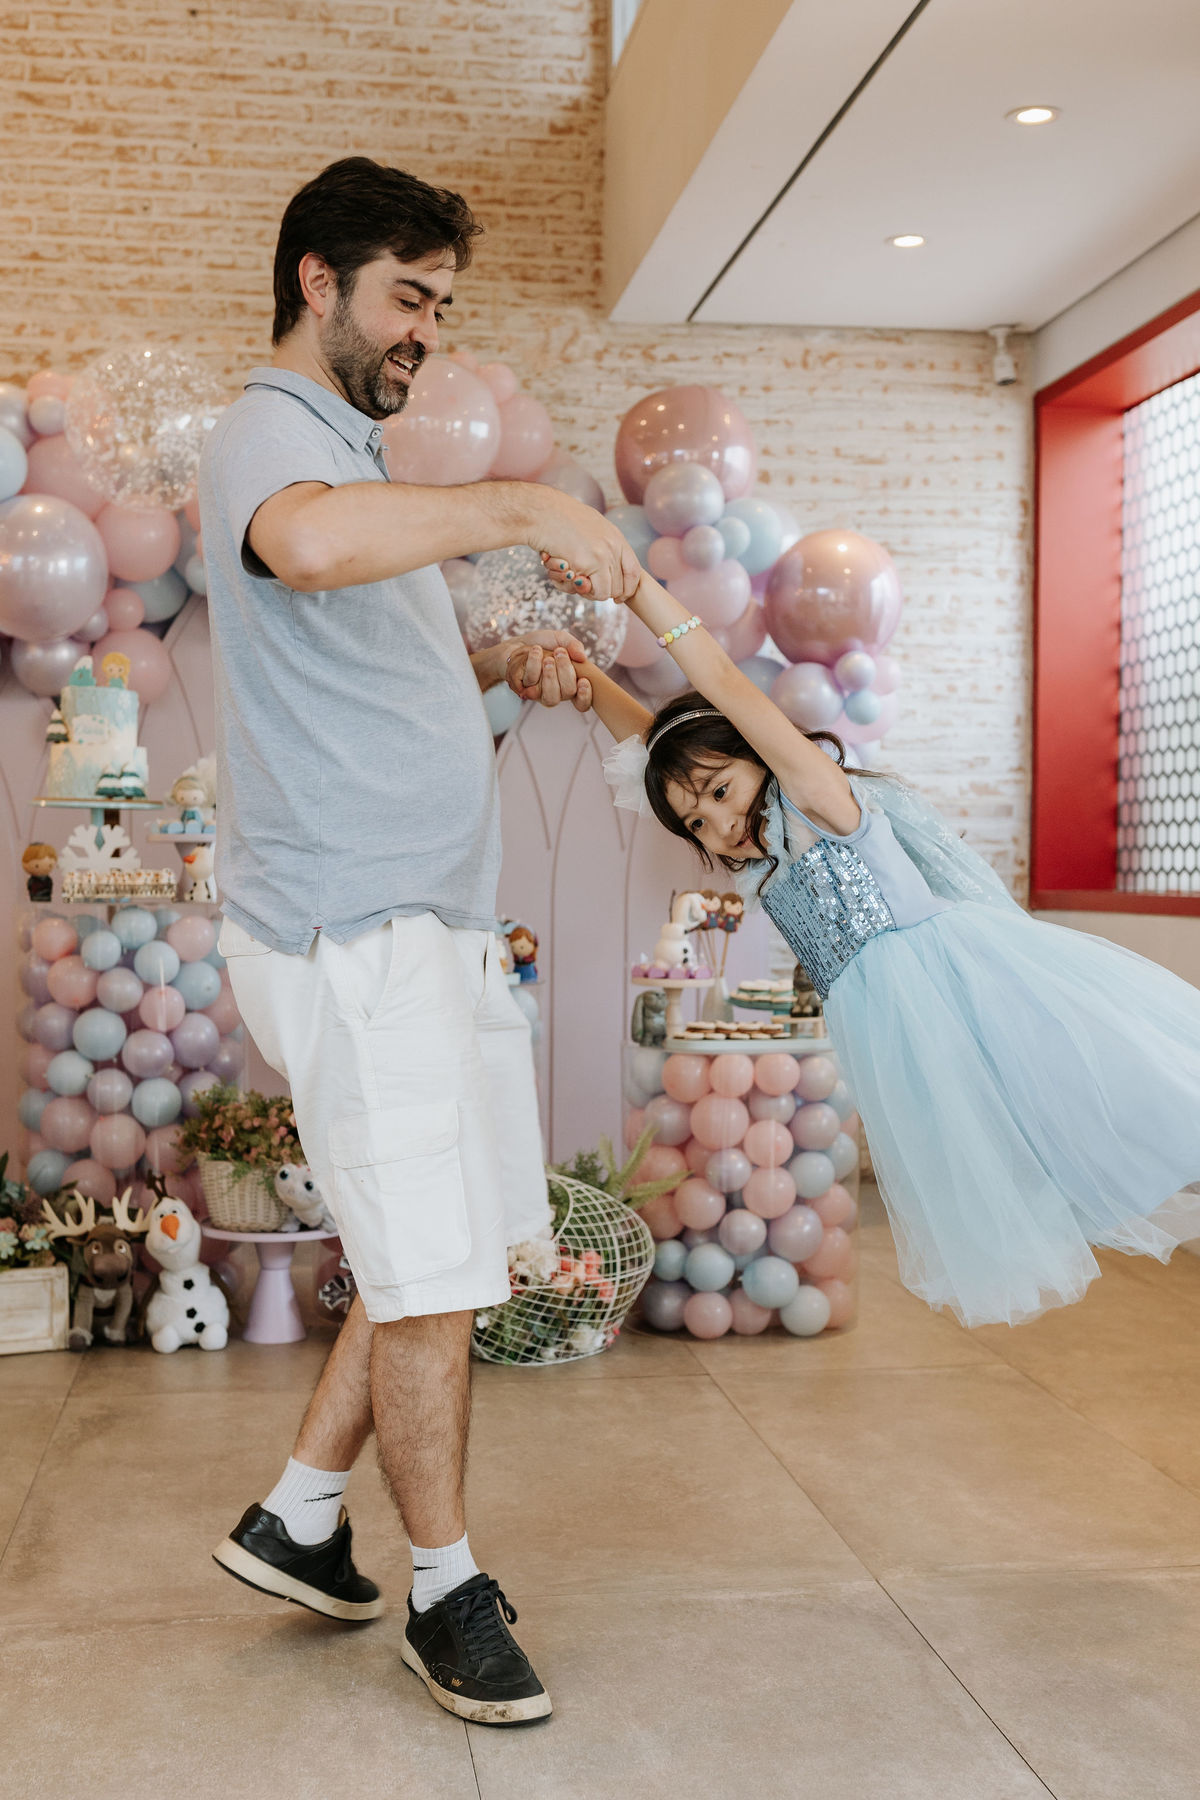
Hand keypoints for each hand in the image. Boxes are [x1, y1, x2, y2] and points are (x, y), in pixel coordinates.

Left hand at [502, 631, 593, 711]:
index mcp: (570, 684)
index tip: (584, 681)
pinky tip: (534, 651)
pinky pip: (531, 683)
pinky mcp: (523, 690)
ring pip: (550, 697)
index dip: (585, 696)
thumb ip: (573, 645)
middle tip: (560, 653)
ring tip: (547, 657)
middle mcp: (556, 693)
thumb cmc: (542, 644)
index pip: (582, 702)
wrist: (517, 643)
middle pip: (567, 693)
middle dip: (565, 673)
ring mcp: (540, 694)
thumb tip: (582, 657)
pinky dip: (533, 664)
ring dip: (550, 674)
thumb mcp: (560, 639)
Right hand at [523, 488, 641, 600]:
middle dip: (601, 591)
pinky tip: (564, 574)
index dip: (627, 589)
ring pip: (606, 593)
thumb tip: (596, 577)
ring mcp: (603, 555)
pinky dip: (578, 591)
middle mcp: (614, 546)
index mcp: (616, 537)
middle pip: (620, 587)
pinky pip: (594, 592)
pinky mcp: (587, 563)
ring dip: (588, 592)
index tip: (617, 598)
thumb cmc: (557, 521)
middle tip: (581, 583)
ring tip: (569, 576)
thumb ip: (598, 549)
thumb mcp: (587, 530)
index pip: (634, 571)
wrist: (540, 513)